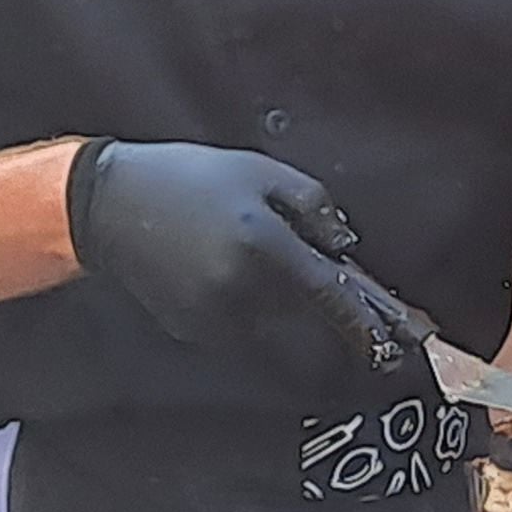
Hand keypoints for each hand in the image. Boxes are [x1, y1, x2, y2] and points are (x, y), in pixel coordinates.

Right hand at [64, 141, 427, 371]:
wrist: (109, 206)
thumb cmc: (190, 179)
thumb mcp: (260, 172)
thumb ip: (313, 207)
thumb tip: (346, 249)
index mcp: (263, 247)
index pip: (331, 297)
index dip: (370, 322)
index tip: (402, 339)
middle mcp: (243, 292)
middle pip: (313, 326)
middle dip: (346, 329)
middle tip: (382, 335)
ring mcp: (216, 319)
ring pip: (282, 336)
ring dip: (305, 328)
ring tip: (315, 310)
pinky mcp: (196, 332)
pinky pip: (248, 336)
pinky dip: (266, 325)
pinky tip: (259, 298)